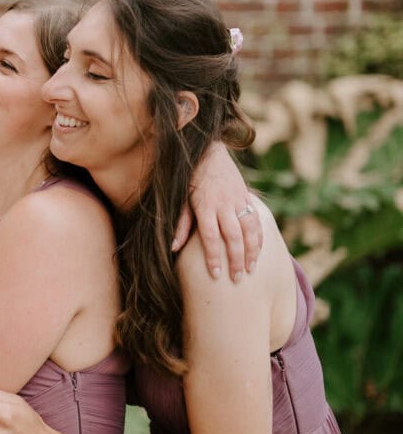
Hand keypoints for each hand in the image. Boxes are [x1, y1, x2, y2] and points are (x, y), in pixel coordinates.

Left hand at [177, 142, 262, 281]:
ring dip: (251, 251)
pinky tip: (258, 252)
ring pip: (249, 230)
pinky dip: (259, 237)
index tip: (216, 275)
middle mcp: (223, 204)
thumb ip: (181, 224)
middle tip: (236, 279)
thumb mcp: (181, 200)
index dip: (214, 257)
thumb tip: (174, 248)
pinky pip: (256, 220)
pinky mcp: (246, 197)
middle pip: (233, 237)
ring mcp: (237, 200)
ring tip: (250, 269)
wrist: (208, 154)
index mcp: (205, 206)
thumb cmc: (190, 180)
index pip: (211, 237)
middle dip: (235, 260)